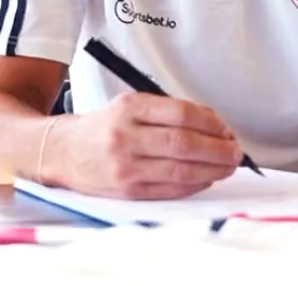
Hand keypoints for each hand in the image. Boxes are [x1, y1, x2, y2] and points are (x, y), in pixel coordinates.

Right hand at [45, 92, 243, 199]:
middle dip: (218, 149)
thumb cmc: (102, 128)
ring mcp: (125, 166)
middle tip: (235, 151)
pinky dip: (194, 185)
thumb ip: (167, 112)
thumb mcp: (128, 106)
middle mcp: (124, 136)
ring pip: (180, 170)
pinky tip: (206, 178)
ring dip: (212, 169)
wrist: (62, 151)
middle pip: (183, 143)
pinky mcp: (127, 191)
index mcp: (128, 108)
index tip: (225, 128)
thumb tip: (213, 126)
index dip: (210, 122)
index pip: (180, 113)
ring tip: (227, 166)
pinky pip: (170, 189)